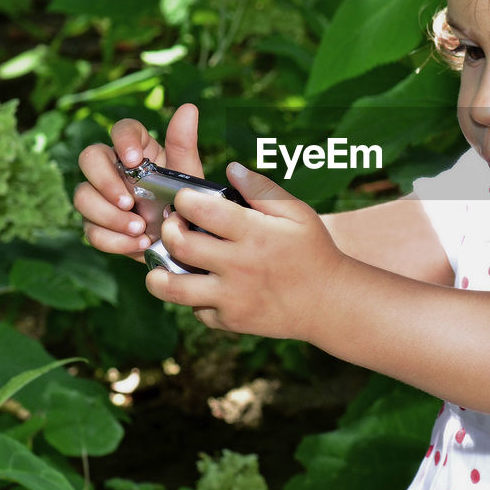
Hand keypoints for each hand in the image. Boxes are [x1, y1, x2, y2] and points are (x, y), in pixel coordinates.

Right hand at [74, 103, 202, 260]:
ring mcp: (100, 196)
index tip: (134, 160)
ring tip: (140, 229)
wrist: (183, 246)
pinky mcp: (96, 224)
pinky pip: (90, 229)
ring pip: (82, 196)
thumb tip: (188, 107)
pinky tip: (139, 244)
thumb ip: (183, 144)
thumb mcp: (188, 177)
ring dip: (109, 216)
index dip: (123, 141)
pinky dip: (114, 240)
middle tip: (129, 202)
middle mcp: (114, 168)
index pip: (122, 129)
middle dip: (104, 181)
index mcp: (138, 150)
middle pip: (89, 158)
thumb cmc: (184, 204)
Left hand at [147, 162, 351, 338]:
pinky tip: (202, 284)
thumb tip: (230, 168)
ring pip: (173, 286)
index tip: (187, 199)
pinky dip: (193, 297)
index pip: (203, 210)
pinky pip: (195, 309)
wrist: (329, 302)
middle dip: (169, 229)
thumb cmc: (313, 251)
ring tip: (166, 261)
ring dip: (160, 272)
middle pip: (180, 245)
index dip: (185, 199)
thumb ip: (262, 189)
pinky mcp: (230, 321)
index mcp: (255, 234)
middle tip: (176, 225)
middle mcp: (239, 266)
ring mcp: (232, 297)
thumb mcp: (297, 213)